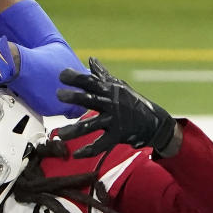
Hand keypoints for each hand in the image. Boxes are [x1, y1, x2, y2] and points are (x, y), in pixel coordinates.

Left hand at [56, 57, 176, 158]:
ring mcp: (114, 121)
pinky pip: (101, 145)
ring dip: (75, 130)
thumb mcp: (119, 86)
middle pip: (90, 99)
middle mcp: (111, 104)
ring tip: (60, 135)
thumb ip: (102, 75)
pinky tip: (76, 154)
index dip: (76, 78)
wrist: (154, 122)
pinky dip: (89, 151)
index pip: (91, 81)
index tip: (61, 75)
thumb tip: (91, 59)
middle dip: (74, 97)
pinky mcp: (117, 136)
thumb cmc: (132, 102)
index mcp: (109, 91)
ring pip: (91, 125)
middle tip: (59, 95)